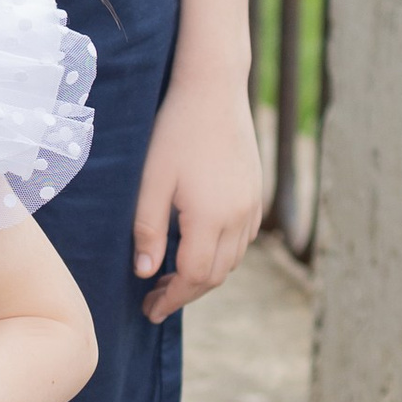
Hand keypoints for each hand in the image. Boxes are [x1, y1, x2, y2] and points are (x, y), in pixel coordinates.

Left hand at [134, 69, 263, 322]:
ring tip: (170, 279)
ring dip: (203, 276)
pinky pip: (241, 240)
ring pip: (231, 260)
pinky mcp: (255, 194)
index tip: (149, 311)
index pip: (193, 276)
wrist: (214, 90)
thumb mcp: (151, 182)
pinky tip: (196, 249)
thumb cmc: (175, 132)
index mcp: (211, 218)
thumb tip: (145, 273)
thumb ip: (147, 230)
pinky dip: (220, 255)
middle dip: (185, 293)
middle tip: (154, 301)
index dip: (171, 299)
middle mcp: (238, 218)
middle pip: (215, 275)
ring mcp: (251, 206)